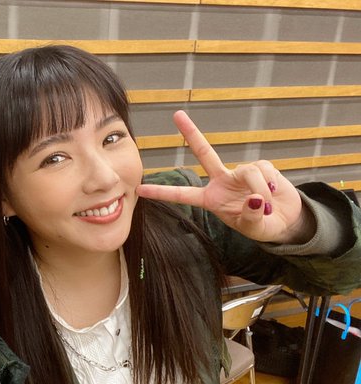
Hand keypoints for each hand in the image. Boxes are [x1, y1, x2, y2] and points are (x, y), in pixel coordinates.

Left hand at [136, 110, 313, 243]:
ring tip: (265, 206)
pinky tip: (273, 193)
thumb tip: (254, 199)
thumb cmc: (263, 226)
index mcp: (210, 200)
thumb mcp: (253, 228)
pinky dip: (270, 183)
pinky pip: (264, 170)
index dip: (162, 193)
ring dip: (258, 189)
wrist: (286, 221)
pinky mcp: (261, 167)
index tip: (139, 189)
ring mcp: (240, 173)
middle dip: (192, 132)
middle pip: (204, 153)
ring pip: (247, 171)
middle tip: (177, 114)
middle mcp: (221, 182)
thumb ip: (250, 216)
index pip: (182, 195)